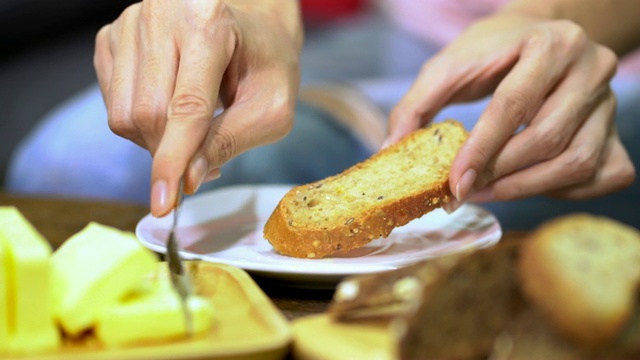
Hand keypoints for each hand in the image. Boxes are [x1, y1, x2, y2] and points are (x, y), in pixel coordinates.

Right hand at [94, 0, 302, 215]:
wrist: (251, 25)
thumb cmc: (266, 63)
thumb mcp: (271, 106)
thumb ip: (231, 141)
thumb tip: (188, 179)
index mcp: (210, 23)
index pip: (186, 106)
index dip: (174, 159)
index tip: (163, 204)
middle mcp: (162, 14)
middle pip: (148, 114)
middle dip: (170, 153)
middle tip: (201, 161)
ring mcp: (132, 23)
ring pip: (123, 113)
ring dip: (154, 140)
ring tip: (192, 130)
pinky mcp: (112, 36)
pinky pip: (112, 102)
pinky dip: (140, 122)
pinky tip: (169, 110)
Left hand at [388, 12, 634, 205]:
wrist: (539, 36)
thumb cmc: (494, 51)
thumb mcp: (449, 64)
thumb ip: (417, 103)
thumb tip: (390, 149)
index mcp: (550, 44)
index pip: (514, 105)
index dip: (482, 150)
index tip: (455, 183)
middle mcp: (591, 68)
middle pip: (548, 139)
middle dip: (500, 174)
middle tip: (466, 190)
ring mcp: (608, 100)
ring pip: (577, 162)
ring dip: (526, 189)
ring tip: (488, 191)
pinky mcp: (616, 128)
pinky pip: (600, 174)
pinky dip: (563, 190)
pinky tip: (529, 182)